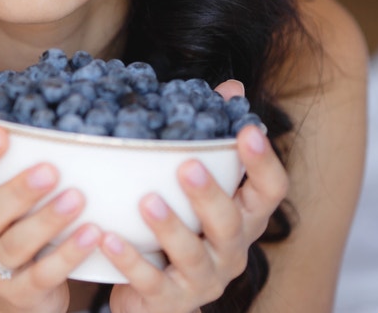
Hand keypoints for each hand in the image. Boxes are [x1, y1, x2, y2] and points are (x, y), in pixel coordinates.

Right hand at [0, 82, 102, 312]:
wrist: (7, 293)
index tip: (0, 131)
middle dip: (17, 191)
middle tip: (50, 169)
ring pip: (15, 246)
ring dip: (47, 222)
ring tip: (77, 198)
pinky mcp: (19, 294)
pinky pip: (43, 275)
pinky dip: (68, 256)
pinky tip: (93, 235)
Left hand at [101, 80, 288, 312]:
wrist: (155, 296)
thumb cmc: (180, 229)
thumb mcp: (196, 189)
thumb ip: (211, 140)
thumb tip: (232, 85)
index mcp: (243, 218)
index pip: (271, 191)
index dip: (263, 162)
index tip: (247, 129)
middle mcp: (231, 251)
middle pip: (231, 224)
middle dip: (210, 195)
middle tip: (187, 165)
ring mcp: (203, 280)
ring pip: (192, 255)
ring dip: (170, 228)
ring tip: (147, 201)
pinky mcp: (169, 300)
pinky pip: (150, 281)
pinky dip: (130, 260)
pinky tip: (107, 238)